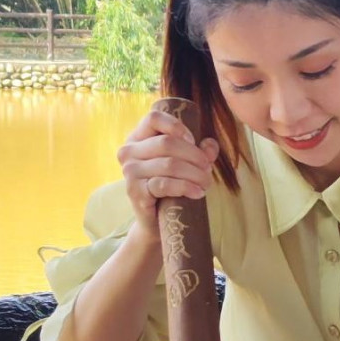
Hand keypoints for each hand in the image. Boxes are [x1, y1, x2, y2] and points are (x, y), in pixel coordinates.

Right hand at [117, 108, 218, 234]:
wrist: (156, 221)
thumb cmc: (171, 189)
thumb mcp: (186, 165)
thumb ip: (199, 152)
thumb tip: (210, 145)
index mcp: (138, 138)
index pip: (154, 118)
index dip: (177, 126)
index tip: (193, 141)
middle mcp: (128, 151)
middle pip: (167, 143)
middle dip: (195, 156)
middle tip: (208, 170)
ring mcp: (129, 171)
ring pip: (169, 164)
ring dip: (195, 174)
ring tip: (206, 184)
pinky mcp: (135, 191)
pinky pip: (164, 184)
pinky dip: (186, 187)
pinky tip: (198, 192)